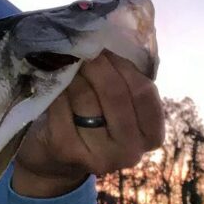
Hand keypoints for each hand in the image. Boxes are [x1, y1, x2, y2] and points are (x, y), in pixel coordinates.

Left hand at [12, 50, 164, 197]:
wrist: (54, 163)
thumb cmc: (92, 125)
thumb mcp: (118, 109)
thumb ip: (125, 84)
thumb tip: (111, 40)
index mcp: (150, 136)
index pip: (145, 92)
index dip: (125, 65)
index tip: (108, 49)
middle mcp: (130, 151)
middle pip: (115, 93)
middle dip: (97, 64)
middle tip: (83, 49)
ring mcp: (98, 155)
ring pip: (86, 98)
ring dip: (75, 74)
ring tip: (67, 62)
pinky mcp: (66, 150)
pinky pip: (61, 106)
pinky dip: (56, 89)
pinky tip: (53, 83)